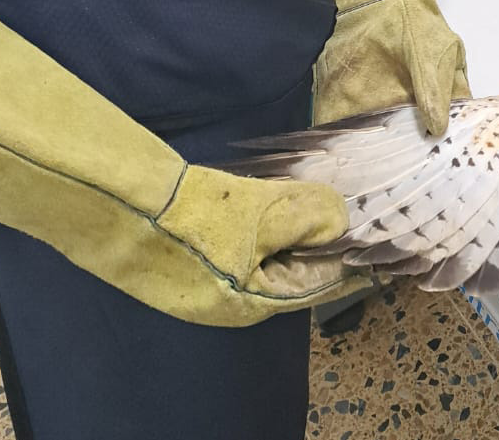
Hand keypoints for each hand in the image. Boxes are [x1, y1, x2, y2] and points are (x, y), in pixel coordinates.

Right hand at [0, 0, 356, 326]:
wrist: (116, 208)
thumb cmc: (189, 220)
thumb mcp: (258, 213)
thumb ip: (306, 215)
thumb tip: (340, 219)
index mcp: (254, 303)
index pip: (319, 285)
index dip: (351, 260)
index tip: (382, 245)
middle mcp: (232, 301)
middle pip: (292, 271)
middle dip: (322, 243)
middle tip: (356, 212)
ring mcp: (207, 282)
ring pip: (266, 255)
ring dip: (293, 230)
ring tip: (322, 199)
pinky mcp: (188, 257)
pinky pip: (240, 243)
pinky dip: (263, 223)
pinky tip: (272, 197)